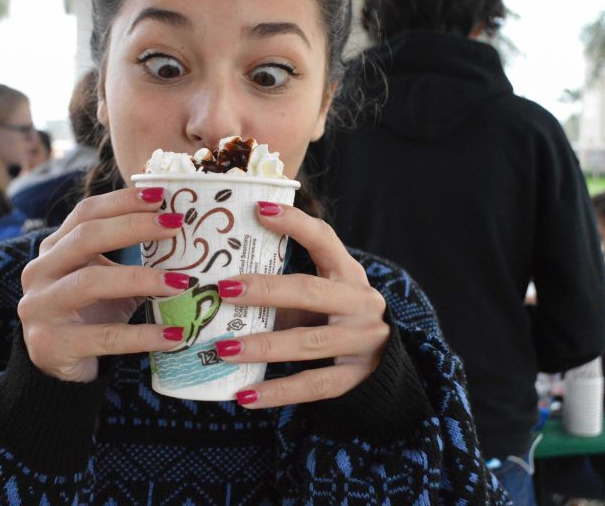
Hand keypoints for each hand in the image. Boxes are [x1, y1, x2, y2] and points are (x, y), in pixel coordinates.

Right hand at [18, 187, 190, 381]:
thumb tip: (186, 235)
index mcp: (54, 249)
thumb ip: (130, 257)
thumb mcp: (107, 280)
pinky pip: (104, 336)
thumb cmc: (90, 315)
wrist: (56, 369)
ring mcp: (40, 307)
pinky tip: (175, 334)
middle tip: (176, 227)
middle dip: (133, 227)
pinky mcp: (50, 344)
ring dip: (140, 279)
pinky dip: (143, 335)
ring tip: (181, 282)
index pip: (86, 213)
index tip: (161, 196)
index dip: (122, 201)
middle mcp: (40, 271)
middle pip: (85, 237)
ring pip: (90, 282)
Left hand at [213, 201, 388, 407]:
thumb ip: (283, 291)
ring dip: (263, 346)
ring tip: (223, 349)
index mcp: (349, 273)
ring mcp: (363, 341)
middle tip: (223, 290)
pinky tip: (245, 396)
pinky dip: (277, 392)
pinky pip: (313, 385)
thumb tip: (219, 287)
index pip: (324, 240)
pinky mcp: (357, 378)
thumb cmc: (336, 318)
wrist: (385, 362)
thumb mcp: (320, 296)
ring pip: (309, 343)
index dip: (295, 224)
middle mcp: (361, 303)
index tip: (259, 209)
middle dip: (265, 290)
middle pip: (310, 292)